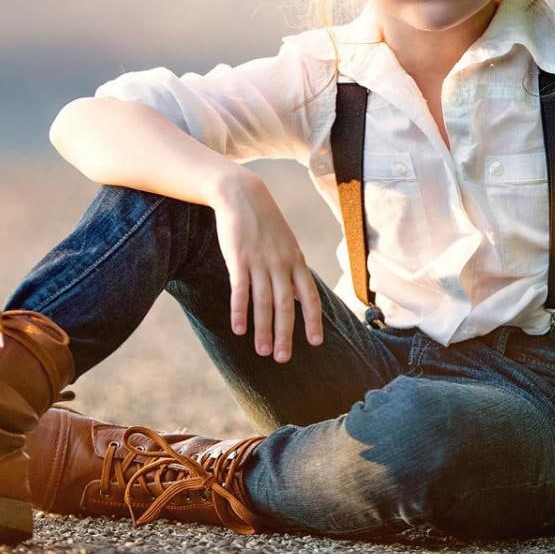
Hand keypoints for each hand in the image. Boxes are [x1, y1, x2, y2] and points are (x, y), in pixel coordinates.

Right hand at [209, 171, 323, 362]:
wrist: (242, 195)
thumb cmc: (265, 223)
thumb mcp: (287, 245)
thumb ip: (293, 271)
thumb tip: (300, 298)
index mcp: (296, 261)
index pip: (310, 296)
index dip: (313, 319)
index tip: (316, 342)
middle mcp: (281, 264)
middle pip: (286, 305)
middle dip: (286, 334)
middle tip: (283, 358)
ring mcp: (260, 261)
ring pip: (264, 302)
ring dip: (263, 329)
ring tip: (263, 351)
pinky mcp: (239, 259)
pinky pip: (240, 290)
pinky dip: (240, 311)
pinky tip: (238, 329)